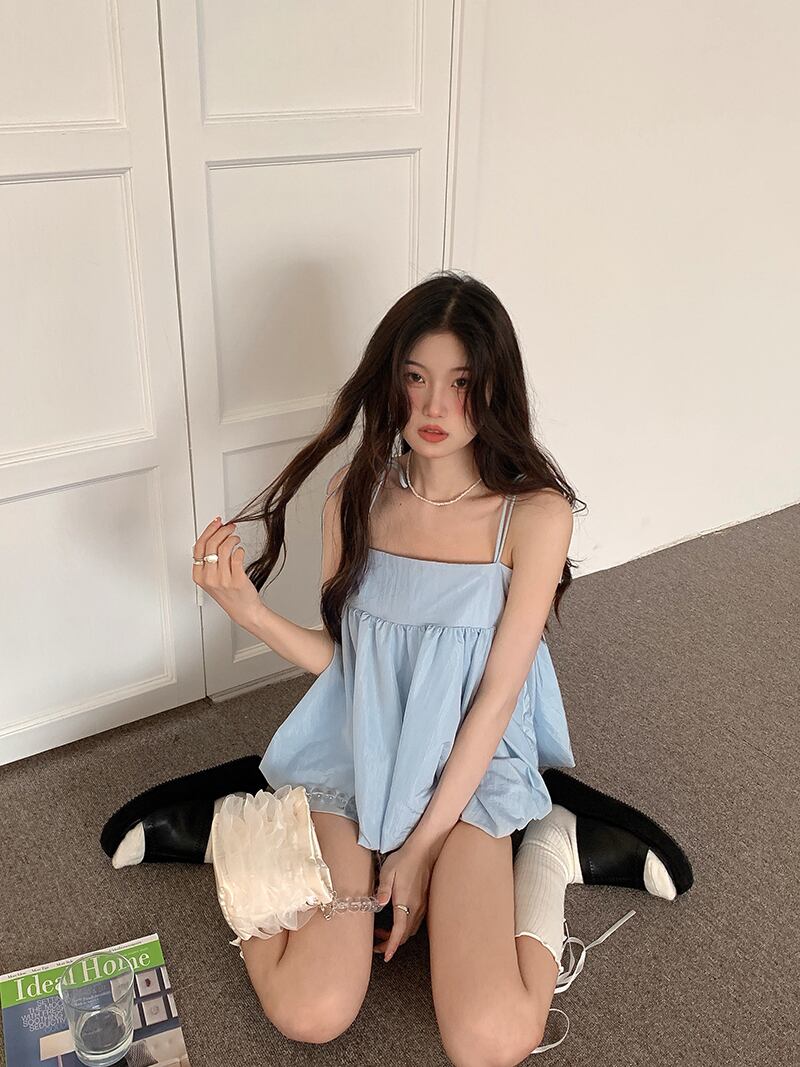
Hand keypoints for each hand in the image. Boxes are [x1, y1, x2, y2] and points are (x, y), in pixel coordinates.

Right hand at [192, 517, 262, 628]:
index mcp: (199, 576)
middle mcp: (209, 578)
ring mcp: (223, 580)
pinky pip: (237, 556)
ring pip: (225, 548)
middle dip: (222, 531)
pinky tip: (240, 551)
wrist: (244, 610)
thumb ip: (209, 561)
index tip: (216, 522)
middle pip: (211, 544)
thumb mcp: (211, 579)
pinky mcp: (237, 580)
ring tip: (236, 539)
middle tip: (230, 527)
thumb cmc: (229, 594)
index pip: (199, 546)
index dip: (208, 531)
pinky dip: (240, 549)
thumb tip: (214, 534)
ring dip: (232, 538)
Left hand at [372, 837, 436, 961]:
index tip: (386, 956)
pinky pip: (414, 920)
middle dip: (391, 943)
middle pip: (404, 934)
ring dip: (397, 935)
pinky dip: (404, 926)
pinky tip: (395, 918)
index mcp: (406, 903)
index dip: (391, 946)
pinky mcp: (424, 900)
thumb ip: (383, 889)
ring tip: (382, 931)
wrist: (424, 849)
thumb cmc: (404, 859)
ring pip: (410, 929)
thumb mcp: (388, 872)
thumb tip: (378, 904)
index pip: (399, 932)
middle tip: (377, 944)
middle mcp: (416, 908)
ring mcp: (422, 905)